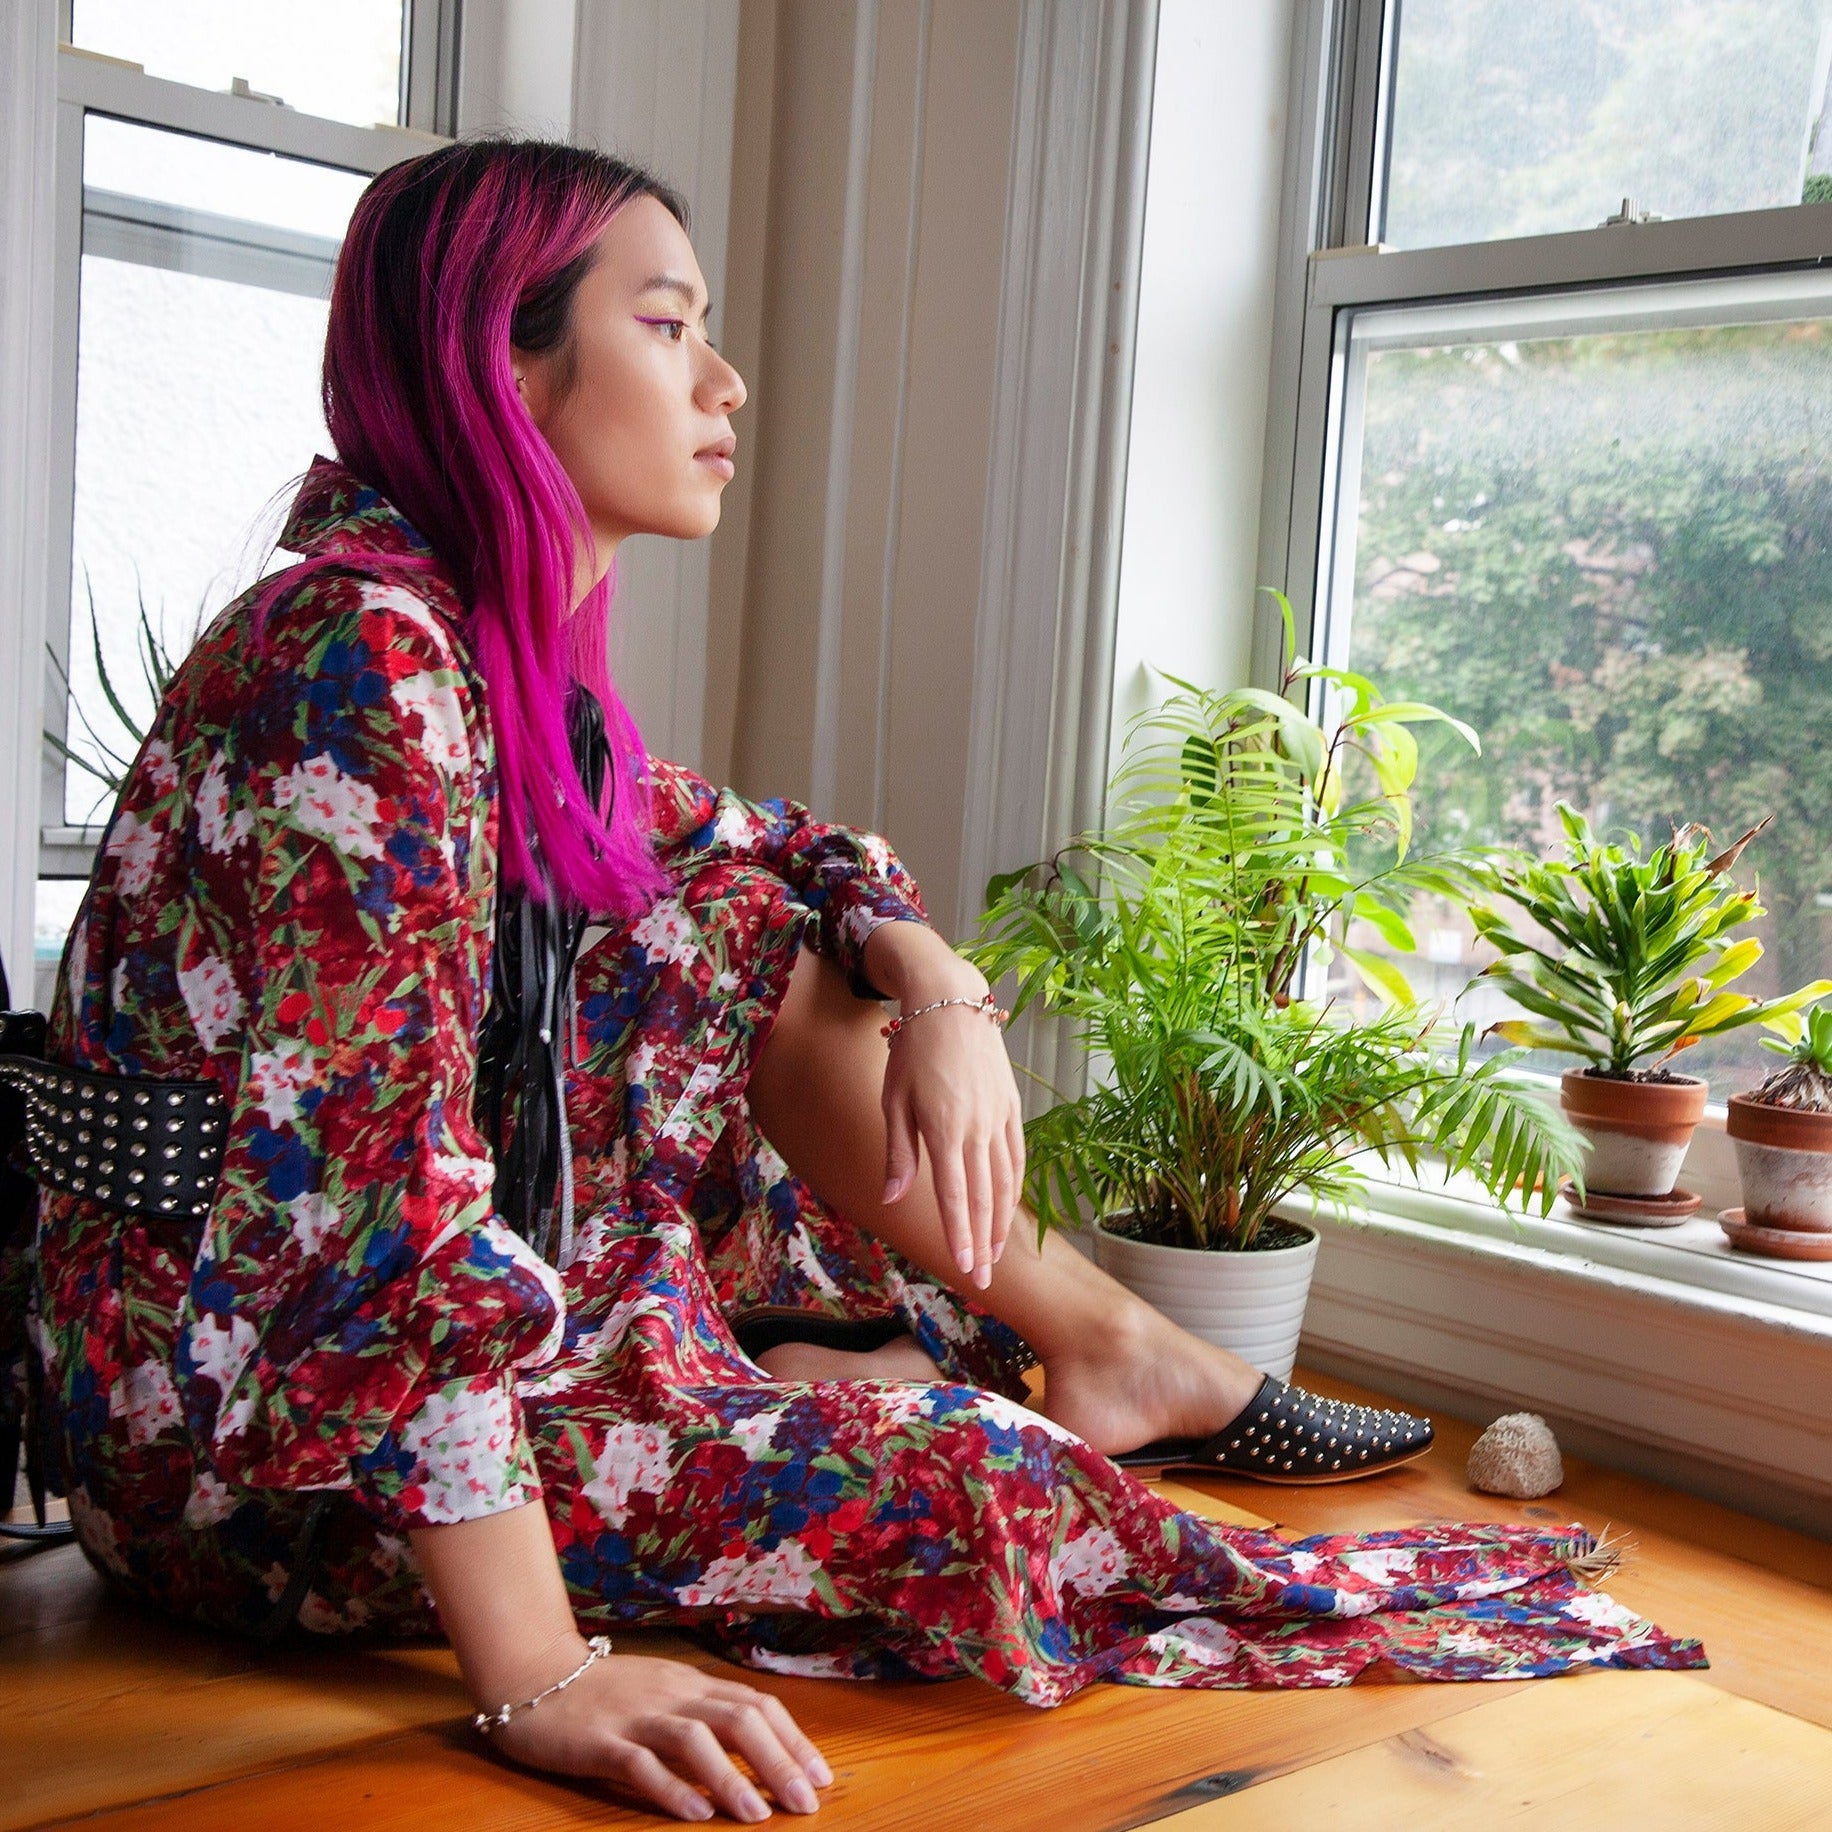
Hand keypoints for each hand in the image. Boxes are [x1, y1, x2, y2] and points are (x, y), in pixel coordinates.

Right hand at [488, 1645, 833, 1821]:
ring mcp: (635, 1717)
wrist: (533, 1672)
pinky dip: (672, 1789)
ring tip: (758, 1815)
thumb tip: (757, 1746)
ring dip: (731, 1778)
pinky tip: (696, 1814)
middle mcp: (671, 1695)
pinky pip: (640, 1764)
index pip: (756, 1704)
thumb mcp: (662, 1692)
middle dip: (778, 1761)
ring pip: (694, 1739)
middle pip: (737, 1718)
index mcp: (690, 1683)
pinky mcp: (599, 1741)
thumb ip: (701, 1712)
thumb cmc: (603, 1691)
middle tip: (806, 1803)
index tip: (821, 1777)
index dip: (793, 1739)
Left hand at [865, 923, 1025, 1288]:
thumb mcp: (894, 1100)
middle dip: (984, 1243)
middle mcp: (976, 1129)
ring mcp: (998, 1118)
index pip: (954, 1196)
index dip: (961, 1236)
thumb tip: (893, 1196)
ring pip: (1005, 1181)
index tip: (966, 1268)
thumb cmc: (912, 1052)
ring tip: (998, 1254)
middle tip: (985, 1281)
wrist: (950, 1003)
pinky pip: (1015, 1156)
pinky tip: (1009, 1208)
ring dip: (1002, 1222)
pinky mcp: (1010, 1107)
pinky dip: (1014, 1187)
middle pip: (983, 1198)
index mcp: (943, 1130)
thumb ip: (898, 1152)